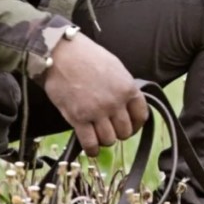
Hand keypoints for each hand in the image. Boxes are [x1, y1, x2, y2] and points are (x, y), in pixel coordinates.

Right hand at [40, 32, 148, 155]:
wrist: (62, 54)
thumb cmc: (87, 57)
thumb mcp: (115, 68)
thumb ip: (123, 88)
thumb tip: (126, 104)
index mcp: (128, 88)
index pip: (141, 116)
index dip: (136, 125)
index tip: (130, 127)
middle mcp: (116, 102)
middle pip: (125, 132)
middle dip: (119, 132)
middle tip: (110, 129)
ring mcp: (97, 112)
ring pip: (109, 139)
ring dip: (104, 140)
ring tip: (98, 134)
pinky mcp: (78, 118)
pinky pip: (90, 143)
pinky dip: (92, 149)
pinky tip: (91, 148)